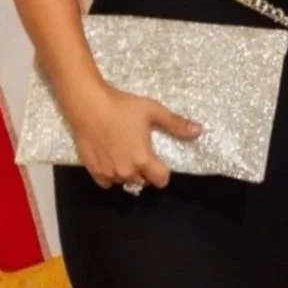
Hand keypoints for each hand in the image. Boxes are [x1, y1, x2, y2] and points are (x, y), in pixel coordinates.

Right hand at [70, 84, 197, 191]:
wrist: (88, 105)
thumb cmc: (122, 107)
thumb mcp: (152, 111)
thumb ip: (175, 124)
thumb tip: (199, 130)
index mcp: (143, 159)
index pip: (160, 181)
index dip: (162, 172)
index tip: (158, 161)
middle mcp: (126, 171)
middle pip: (142, 182)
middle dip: (144, 171)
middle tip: (139, 151)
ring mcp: (108, 173)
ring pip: (124, 182)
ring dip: (127, 172)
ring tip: (124, 152)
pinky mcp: (93, 171)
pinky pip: (107, 182)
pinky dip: (110, 175)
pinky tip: (110, 158)